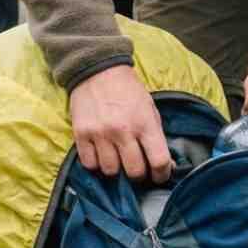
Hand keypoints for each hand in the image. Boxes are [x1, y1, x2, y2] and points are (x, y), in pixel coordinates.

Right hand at [68, 65, 171, 182]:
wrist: (98, 70)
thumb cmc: (128, 91)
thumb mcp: (150, 109)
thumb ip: (157, 137)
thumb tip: (166, 166)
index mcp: (145, 123)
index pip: (158, 161)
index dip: (162, 175)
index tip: (159, 176)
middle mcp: (123, 130)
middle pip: (134, 172)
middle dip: (138, 174)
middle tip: (137, 168)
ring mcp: (100, 133)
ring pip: (111, 171)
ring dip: (116, 169)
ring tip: (116, 158)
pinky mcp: (81, 134)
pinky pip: (90, 164)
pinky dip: (96, 163)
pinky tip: (101, 154)